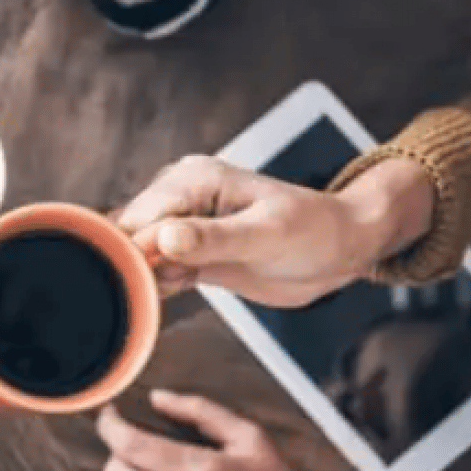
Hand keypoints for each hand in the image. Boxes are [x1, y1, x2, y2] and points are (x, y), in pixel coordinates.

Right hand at [116, 155, 434, 305]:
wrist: (342, 249)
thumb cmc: (315, 231)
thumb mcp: (266, 234)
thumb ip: (212, 238)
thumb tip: (163, 237)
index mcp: (194, 179)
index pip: (140, 215)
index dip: (134, 249)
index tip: (144, 278)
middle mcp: (180, 197)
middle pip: (128, 234)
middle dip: (134, 266)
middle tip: (160, 287)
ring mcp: (181, 225)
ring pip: (136, 255)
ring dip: (144, 279)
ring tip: (175, 286)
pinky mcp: (188, 252)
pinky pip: (155, 271)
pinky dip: (157, 287)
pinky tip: (176, 290)